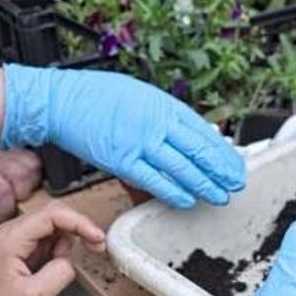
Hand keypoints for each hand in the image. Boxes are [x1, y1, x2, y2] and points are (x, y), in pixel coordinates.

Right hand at [0, 64, 244, 208]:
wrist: (61, 100)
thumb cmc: (96, 96)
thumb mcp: (139, 94)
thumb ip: (165, 114)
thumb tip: (192, 131)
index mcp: (162, 104)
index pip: (202, 131)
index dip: (221, 151)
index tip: (234, 163)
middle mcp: (155, 122)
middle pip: (197, 150)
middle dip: (220, 170)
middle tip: (235, 184)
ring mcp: (139, 142)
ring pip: (181, 167)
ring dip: (203, 184)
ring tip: (219, 196)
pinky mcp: (121, 160)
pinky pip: (154, 180)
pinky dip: (173, 192)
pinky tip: (187, 200)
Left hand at [0, 146, 41, 231]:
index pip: (4, 194)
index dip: (6, 209)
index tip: (2, 214)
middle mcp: (3, 161)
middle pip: (23, 186)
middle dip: (19, 196)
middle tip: (11, 197)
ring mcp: (17, 153)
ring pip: (33, 175)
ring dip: (28, 184)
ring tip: (19, 186)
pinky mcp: (27, 147)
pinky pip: (39, 163)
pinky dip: (35, 172)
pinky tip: (26, 175)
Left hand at [0, 202, 105, 295]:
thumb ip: (60, 273)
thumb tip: (72, 260)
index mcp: (12, 237)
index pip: (54, 214)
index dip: (81, 224)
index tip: (97, 239)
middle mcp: (12, 231)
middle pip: (55, 214)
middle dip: (78, 228)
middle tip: (95, 247)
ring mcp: (16, 237)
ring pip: (53, 226)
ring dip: (68, 242)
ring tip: (62, 268)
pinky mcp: (20, 247)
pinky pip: (47, 239)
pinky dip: (59, 250)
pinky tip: (55, 267)